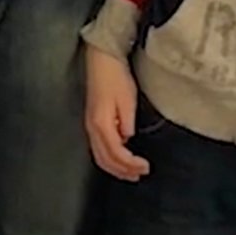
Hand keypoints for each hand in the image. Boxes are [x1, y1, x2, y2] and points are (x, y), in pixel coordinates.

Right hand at [83, 47, 147, 181]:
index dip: (130, 164)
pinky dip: (109, 158)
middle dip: (122, 170)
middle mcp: (91, 127)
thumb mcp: (127, 99)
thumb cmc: (115, 76)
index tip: (145, 167)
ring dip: (115, 167)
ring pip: (99, 155)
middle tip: (140, 174)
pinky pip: (98, 148)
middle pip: (105, 159)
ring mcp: (89, 125)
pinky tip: (119, 158)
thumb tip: (127, 138)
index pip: (116, 153)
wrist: (101, 59)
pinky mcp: (92, 121)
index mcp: (101, 123)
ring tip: (130, 173)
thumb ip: (126, 122)